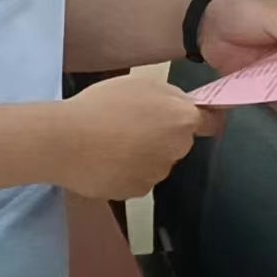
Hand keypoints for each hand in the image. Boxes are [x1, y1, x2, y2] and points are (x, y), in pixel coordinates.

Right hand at [56, 75, 214, 200]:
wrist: (65, 141)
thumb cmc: (103, 105)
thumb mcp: (141, 84)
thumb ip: (170, 96)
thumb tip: (182, 107)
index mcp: (182, 120)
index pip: (211, 123)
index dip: (205, 119)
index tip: (199, 119)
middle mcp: (176, 150)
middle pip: (178, 143)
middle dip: (163, 136)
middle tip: (132, 126)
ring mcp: (157, 174)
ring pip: (156, 162)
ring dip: (143, 155)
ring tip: (112, 143)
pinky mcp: (135, 192)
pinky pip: (137, 179)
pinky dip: (126, 172)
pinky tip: (105, 161)